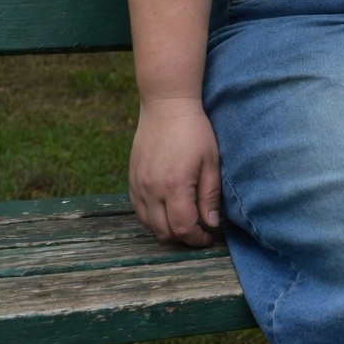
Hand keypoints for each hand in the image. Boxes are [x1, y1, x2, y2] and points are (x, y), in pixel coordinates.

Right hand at [129, 99, 221, 245]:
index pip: (183, 229)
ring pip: (148, 224)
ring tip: (184, 221)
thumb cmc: (193, 130)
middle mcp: (151, 190)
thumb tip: (211, 223)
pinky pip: (138, 210)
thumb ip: (210, 195)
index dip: (197, 239)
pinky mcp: (131, 179)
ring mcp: (138, 185)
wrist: (166, 105)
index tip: (209, 236)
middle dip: (183, 238)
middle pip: (164, 232)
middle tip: (199, 231)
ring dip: (166, 229)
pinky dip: (152, 218)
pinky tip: (166, 209)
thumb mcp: (210, 160)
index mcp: (174, 186)